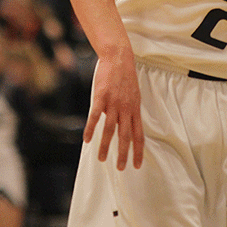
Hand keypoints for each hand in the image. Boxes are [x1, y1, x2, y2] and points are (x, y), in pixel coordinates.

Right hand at [84, 51, 143, 169]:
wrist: (118, 58)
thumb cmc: (125, 76)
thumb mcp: (133, 95)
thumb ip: (128, 111)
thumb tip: (120, 124)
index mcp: (135, 109)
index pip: (139, 135)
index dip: (138, 151)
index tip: (136, 164)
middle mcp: (126, 109)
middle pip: (126, 136)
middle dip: (123, 154)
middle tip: (121, 168)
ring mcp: (114, 103)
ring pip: (110, 130)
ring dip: (106, 146)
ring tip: (102, 158)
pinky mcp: (101, 97)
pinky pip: (95, 117)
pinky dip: (91, 129)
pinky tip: (87, 139)